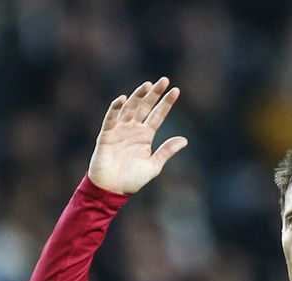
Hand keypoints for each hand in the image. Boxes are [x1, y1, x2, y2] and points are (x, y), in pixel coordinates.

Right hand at [88, 76, 188, 194]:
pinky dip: (115, 109)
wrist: (112, 189)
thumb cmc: (132, 179)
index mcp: (146, 135)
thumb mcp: (154, 166)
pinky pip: (111, 119)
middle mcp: (133, 129)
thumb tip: (185, 140)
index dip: (166, 103)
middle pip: (145, 107)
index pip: (158, 115)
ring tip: (147, 85)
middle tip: (164, 80)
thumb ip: (167, 151)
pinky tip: (122, 99)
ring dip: (137, 96)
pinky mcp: (107, 135)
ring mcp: (120, 130)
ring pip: (129, 109)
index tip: (176, 91)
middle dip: (154, 94)